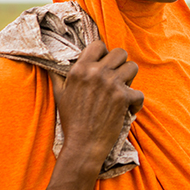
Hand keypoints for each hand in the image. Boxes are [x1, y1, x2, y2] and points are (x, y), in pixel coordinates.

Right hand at [51, 41, 143, 174]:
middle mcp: (96, 73)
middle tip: (116, 78)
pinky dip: (136, 102)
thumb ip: (58, 75)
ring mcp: (111, 84)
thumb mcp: (60, 94)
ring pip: (133, 67)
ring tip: (123, 91)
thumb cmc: (71, 121)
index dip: (104, 54)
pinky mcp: (123, 98)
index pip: (98, 45)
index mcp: (80, 69)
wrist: (83, 145)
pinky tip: (128, 109)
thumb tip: (50, 63)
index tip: (104, 65)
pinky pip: (139, 92)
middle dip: (120, 64)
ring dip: (130, 80)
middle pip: (120, 52)